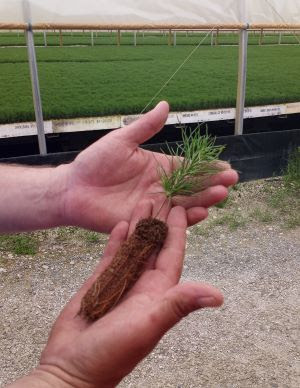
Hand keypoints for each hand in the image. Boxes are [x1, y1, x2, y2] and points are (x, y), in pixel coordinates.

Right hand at [21, 202, 222, 387]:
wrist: (72, 367)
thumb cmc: (112, 354)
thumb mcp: (148, 326)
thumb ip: (177, 305)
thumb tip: (218, 295)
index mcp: (158, 292)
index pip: (172, 255)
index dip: (178, 231)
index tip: (181, 208)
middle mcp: (143, 284)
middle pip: (154, 245)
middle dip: (158, 221)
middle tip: (161, 195)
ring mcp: (121, 282)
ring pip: (133, 247)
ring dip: (138, 225)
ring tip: (141, 201)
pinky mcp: (100, 282)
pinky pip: (111, 255)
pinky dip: (117, 239)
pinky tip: (121, 223)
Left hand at [60, 101, 237, 232]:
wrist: (74, 188)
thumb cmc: (95, 162)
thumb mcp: (122, 140)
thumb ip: (145, 126)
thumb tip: (166, 104)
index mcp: (159, 167)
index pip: (189, 168)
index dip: (207, 167)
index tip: (226, 166)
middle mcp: (162, 188)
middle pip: (193, 187)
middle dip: (213, 184)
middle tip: (231, 180)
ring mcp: (155, 206)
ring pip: (185, 205)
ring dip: (204, 200)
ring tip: (221, 194)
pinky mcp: (145, 222)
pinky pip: (168, 222)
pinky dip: (185, 219)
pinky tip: (200, 213)